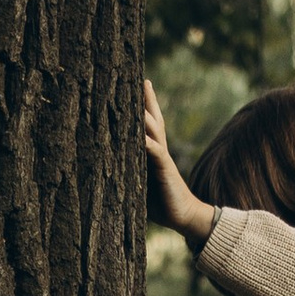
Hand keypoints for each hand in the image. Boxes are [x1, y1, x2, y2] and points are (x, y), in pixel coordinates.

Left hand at [143, 80, 214, 244]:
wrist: (183, 216)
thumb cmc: (161, 202)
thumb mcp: (143, 183)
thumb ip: (132, 171)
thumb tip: (111, 167)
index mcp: (153, 153)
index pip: (148, 125)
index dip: (143, 107)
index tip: (137, 87)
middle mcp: (159, 150)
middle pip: (153, 119)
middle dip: (148, 100)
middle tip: (143, 80)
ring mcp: (162, 157)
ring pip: (153, 129)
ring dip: (145, 113)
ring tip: (138, 94)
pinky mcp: (164, 168)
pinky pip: (154, 151)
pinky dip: (146, 141)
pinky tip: (139, 133)